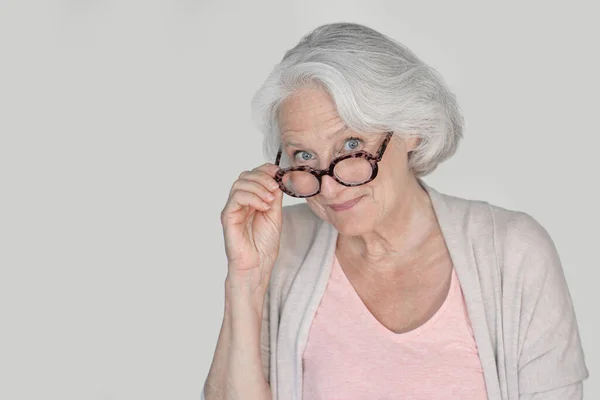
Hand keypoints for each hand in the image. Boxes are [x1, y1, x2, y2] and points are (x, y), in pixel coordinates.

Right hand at [220, 163, 282, 287]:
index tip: (278, 173)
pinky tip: (264, 206)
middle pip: (245, 176)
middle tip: (275, 187)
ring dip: (259, 187)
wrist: (258, 265)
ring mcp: (232, 208)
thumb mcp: (275, 214)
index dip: (265, 170)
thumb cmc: (264, 245)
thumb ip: (275, 196)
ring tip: (270, 201)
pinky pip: (237, 197)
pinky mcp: (228, 216)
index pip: (253, 175)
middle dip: (263, 177)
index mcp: (251, 200)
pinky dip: (253, 197)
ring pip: (240, 183)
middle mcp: (239, 202)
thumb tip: (278, 178)